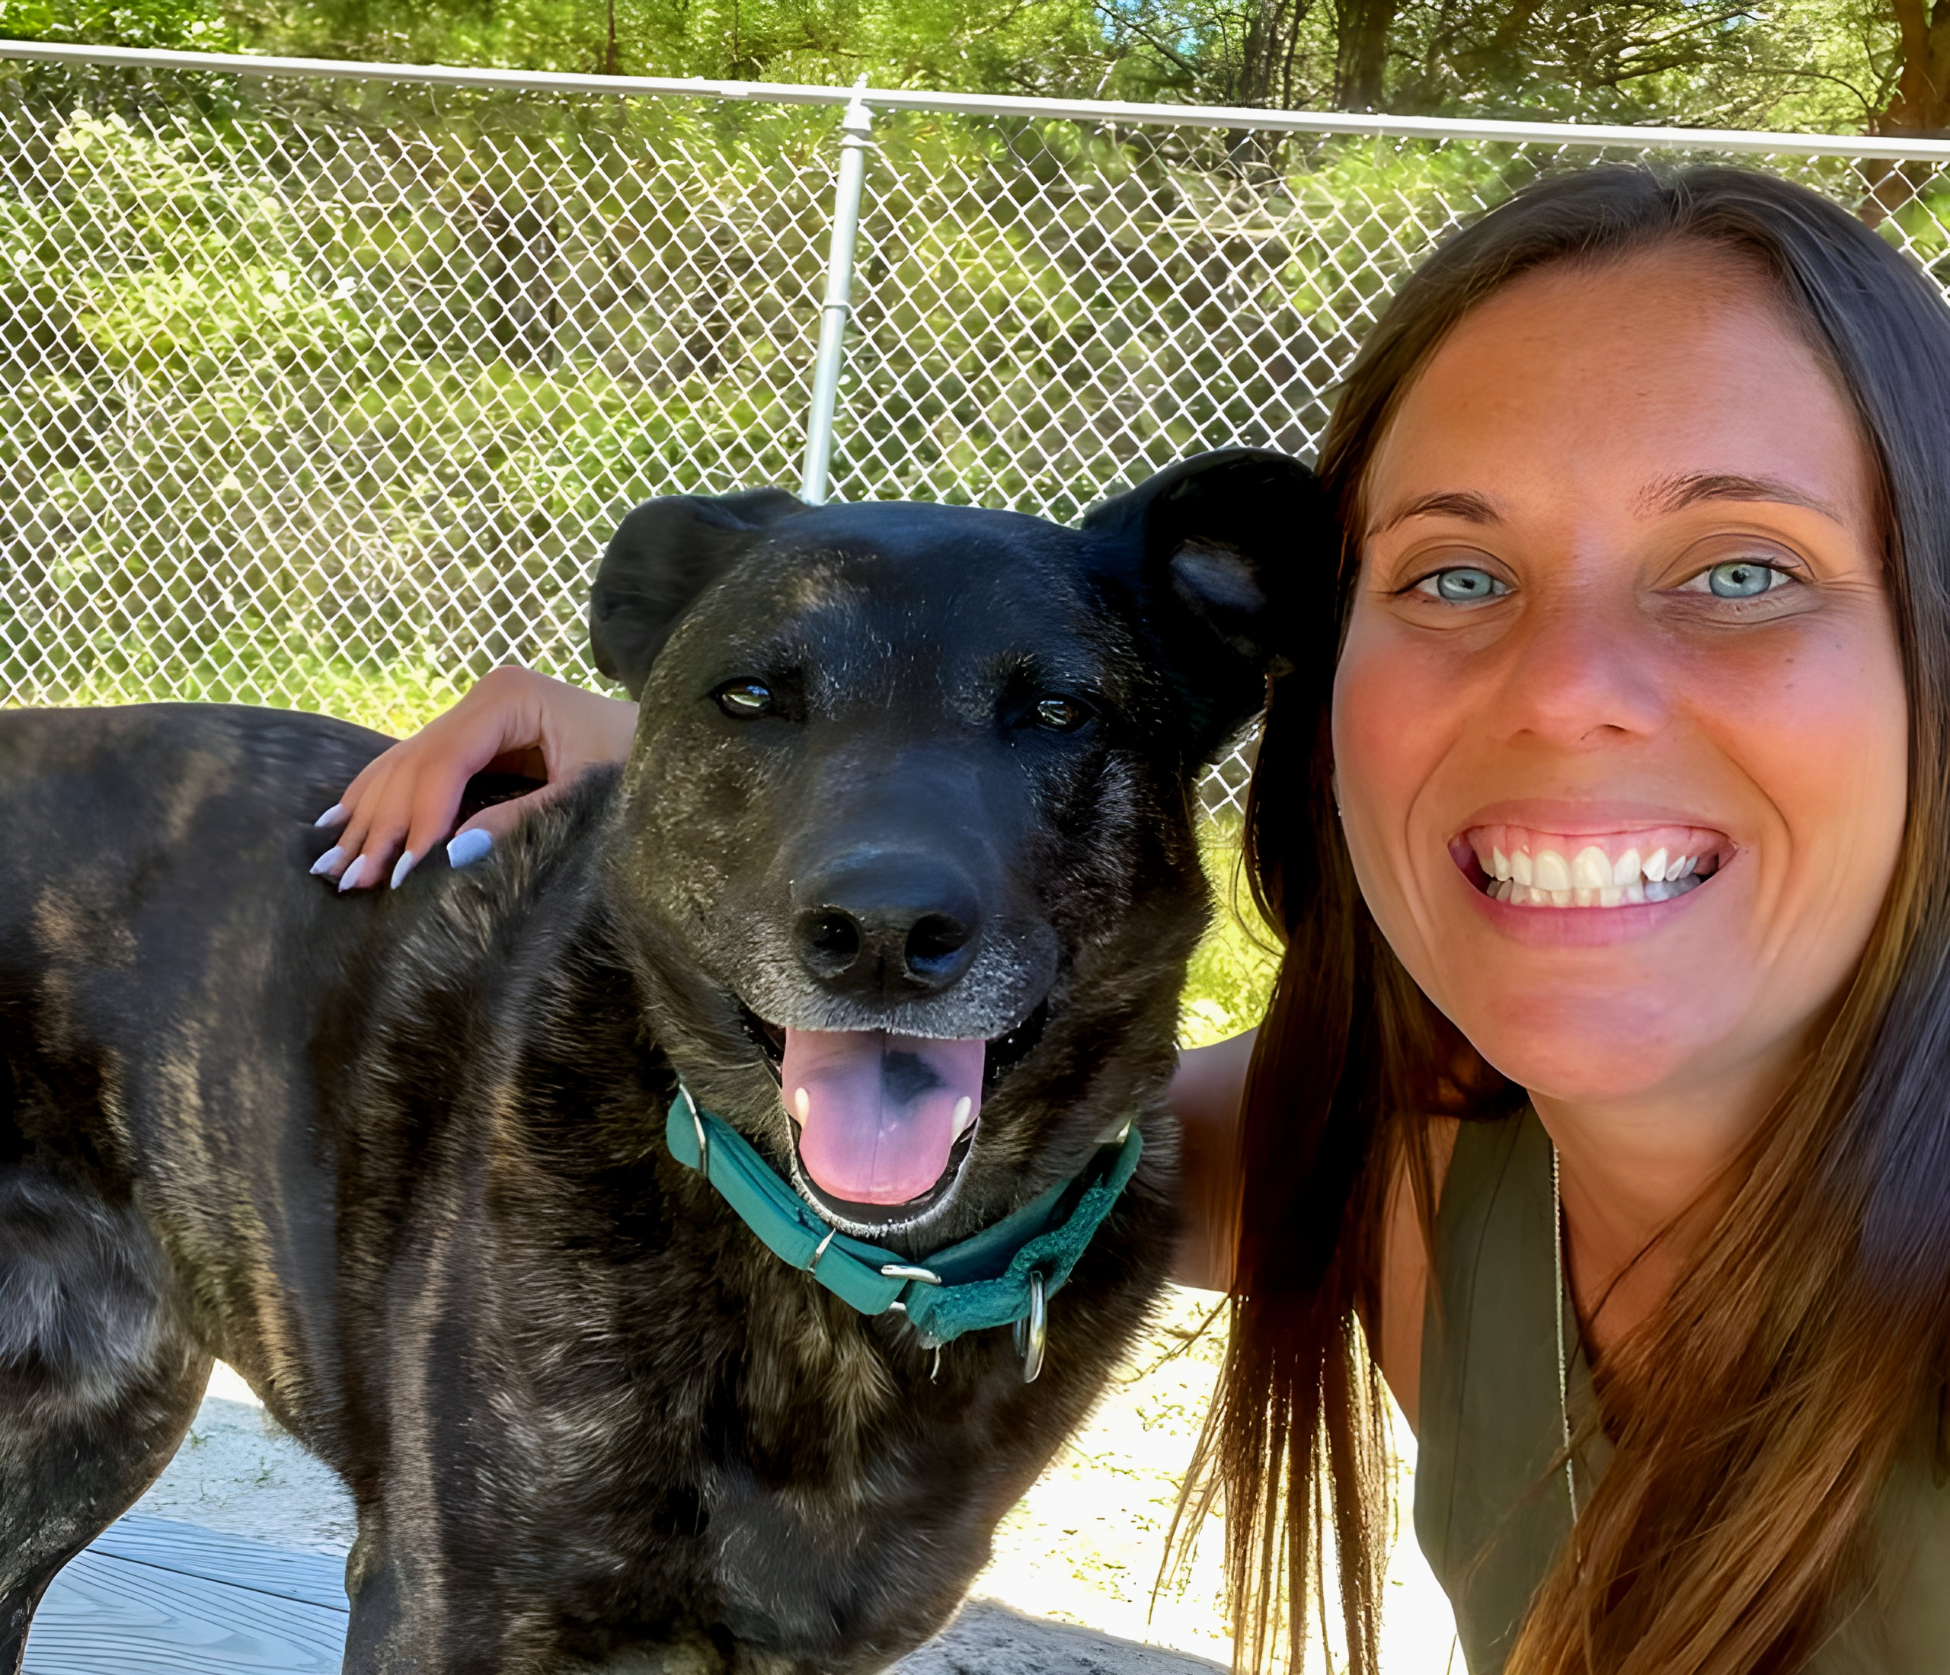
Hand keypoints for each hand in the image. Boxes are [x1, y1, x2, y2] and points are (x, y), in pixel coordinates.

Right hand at [311, 666, 638, 890]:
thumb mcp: (587, 794)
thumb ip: (523, 820)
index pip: (447, 760)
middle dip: (382, 823)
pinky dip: (382, 798)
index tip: (401, 872)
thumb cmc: (640, 760)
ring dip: (370, 815)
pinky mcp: (477, 734)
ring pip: (406, 765)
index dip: (420, 818)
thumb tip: (452, 855)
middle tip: (348, 879)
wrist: (667, 737)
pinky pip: (418, 767)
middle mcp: (485, 695)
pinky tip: (341, 823)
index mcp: (511, 696)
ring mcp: (477, 711)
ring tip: (329, 864)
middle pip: (416, 762)